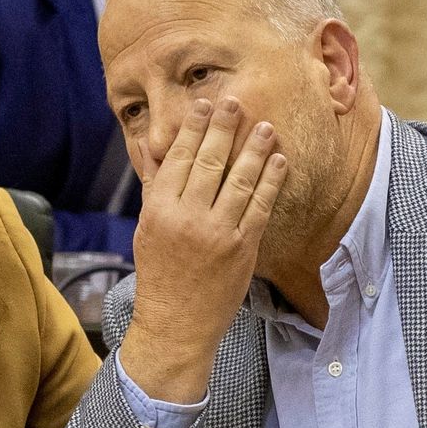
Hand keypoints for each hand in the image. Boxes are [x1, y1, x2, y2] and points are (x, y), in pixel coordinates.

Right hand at [121, 96, 287, 403]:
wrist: (176, 325)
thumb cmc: (160, 276)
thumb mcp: (147, 229)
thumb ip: (154, 187)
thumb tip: (152, 148)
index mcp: (160, 210)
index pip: (178, 158)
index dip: (192, 128)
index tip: (202, 105)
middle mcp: (188, 218)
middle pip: (209, 162)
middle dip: (224, 128)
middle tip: (235, 102)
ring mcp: (218, 233)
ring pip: (240, 180)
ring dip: (255, 149)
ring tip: (265, 126)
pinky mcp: (243, 248)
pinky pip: (261, 207)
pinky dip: (272, 181)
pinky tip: (279, 161)